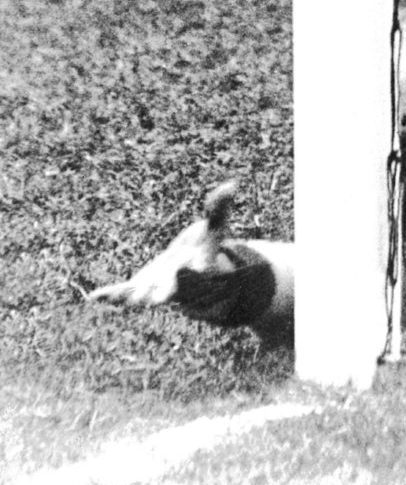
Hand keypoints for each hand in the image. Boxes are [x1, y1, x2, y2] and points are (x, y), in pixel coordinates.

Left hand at [87, 180, 237, 310]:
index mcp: (199, 268)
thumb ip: (220, 207)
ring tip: (121, 300)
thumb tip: (231, 184)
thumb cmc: (205, 245)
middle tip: (153, 301)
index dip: (193, 270)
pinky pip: (126, 291)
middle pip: (171, 290)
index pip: (198, 270)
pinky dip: (111, 295)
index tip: (189, 269)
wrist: (193, 270)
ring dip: (132, 297)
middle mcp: (178, 282)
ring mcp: (157, 285)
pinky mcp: (142, 285)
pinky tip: (95, 297)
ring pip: (145, 293)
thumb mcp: (216, 227)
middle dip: (161, 294)